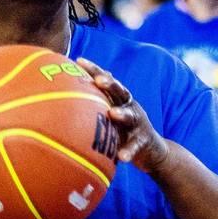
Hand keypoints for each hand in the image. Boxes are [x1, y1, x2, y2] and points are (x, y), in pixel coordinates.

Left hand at [75, 58, 170, 173]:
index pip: (107, 81)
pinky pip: (135, 146)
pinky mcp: (143, 141)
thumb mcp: (111, 115)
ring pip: (130, 116)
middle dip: (110, 84)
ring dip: (122, 114)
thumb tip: (65, 95)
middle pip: (121, 92)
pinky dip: (128, 151)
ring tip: (112, 113)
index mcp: (120, 99)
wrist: (152, 150)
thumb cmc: (123, 131)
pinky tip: (121, 157)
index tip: (79, 61)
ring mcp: (138, 123)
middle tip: (99, 81)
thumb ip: (96, 105)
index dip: (94, 70)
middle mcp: (130, 107)